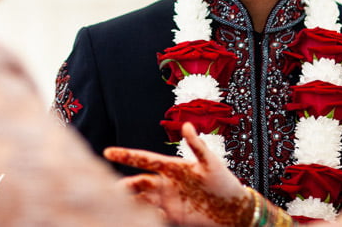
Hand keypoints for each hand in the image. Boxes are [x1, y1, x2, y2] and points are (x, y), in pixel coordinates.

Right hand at [104, 122, 251, 226]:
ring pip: (140, 199)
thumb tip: (186, 125)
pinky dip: (145, 215)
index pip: (144, 159)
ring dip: (130, 201)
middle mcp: (165, 182)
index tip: (108, 151)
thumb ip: (197, 146)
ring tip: (119, 206)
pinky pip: (152, 215)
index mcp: (172, 166)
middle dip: (123, 185)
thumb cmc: (223, 181)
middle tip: (111, 189)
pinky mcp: (172, 216)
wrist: (233, 208)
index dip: (126, 155)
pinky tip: (146, 216)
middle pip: (137, 182)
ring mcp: (167, 200)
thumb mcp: (211, 162)